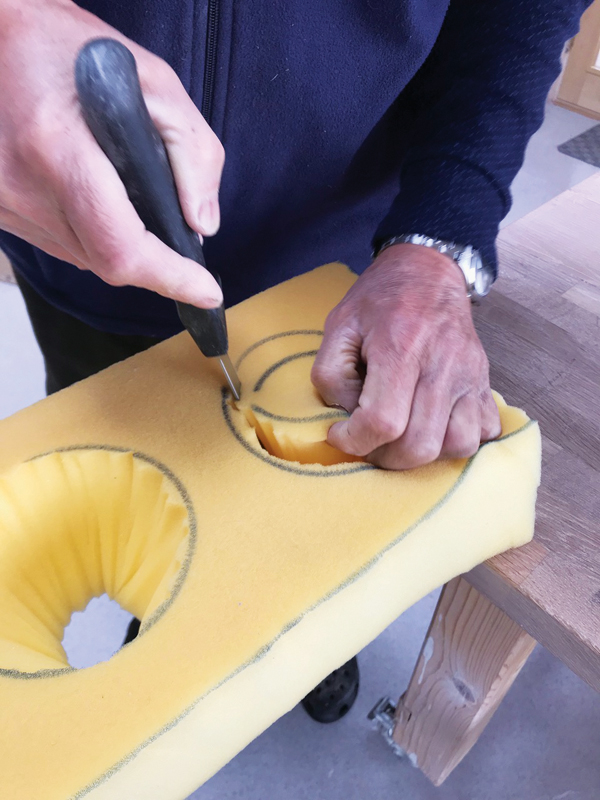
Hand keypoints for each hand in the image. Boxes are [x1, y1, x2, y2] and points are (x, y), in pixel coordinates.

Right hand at [0, 0, 223, 306]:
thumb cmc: (70, 52)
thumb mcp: (153, 82)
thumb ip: (192, 151)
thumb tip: (202, 221)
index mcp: (57, 146)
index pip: (120, 242)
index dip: (169, 276)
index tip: (206, 291)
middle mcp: (23, 186)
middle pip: (106, 261)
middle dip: (155, 265)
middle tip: (184, 256)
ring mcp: (6, 204)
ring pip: (85, 259)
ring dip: (123, 249)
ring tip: (141, 215)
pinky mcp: (1, 211)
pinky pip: (62, 245)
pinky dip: (94, 236)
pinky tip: (104, 206)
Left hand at [311, 243, 500, 468]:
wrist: (428, 271)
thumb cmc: (378, 301)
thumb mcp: (338, 326)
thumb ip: (331, 375)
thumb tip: (346, 418)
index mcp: (401, 347)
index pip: (383, 421)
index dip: (355, 441)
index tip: (340, 434)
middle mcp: (442, 364)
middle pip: (420, 444)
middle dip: (386, 457)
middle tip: (368, 442)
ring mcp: (471, 376)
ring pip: (457, 446)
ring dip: (425, 455)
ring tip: (401, 438)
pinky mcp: (485, 382)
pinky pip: (485, 433)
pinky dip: (459, 443)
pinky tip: (434, 429)